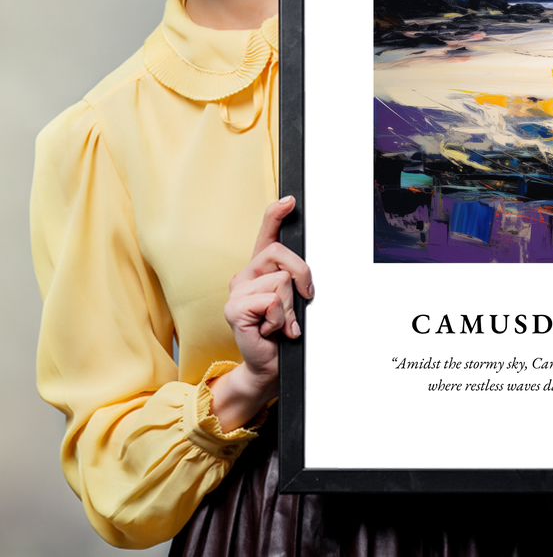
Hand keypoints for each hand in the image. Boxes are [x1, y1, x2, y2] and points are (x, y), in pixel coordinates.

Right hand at [209, 196, 313, 430]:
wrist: (269, 365)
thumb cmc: (282, 332)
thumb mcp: (294, 301)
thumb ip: (295, 281)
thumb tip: (304, 273)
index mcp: (260, 269)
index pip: (266, 234)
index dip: (276, 214)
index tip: (290, 200)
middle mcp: (245, 275)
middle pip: (281, 254)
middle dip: (302, 276)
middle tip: (303, 300)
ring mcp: (237, 291)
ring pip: (281, 281)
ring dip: (290, 307)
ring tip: (281, 323)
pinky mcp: (234, 309)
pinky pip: (271, 301)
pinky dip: (280, 319)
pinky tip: (271, 330)